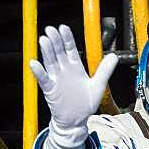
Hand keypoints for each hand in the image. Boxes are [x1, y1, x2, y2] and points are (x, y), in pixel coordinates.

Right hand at [30, 25, 117, 148]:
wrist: (76, 121)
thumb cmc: (85, 104)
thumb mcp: (98, 86)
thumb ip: (105, 70)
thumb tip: (114, 56)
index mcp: (75, 68)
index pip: (70, 49)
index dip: (67, 38)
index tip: (63, 27)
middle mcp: (64, 71)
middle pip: (58, 52)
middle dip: (55, 41)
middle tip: (51, 29)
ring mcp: (56, 79)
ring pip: (50, 62)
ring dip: (46, 52)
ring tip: (43, 40)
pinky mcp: (50, 90)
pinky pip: (43, 80)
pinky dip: (39, 72)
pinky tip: (35, 63)